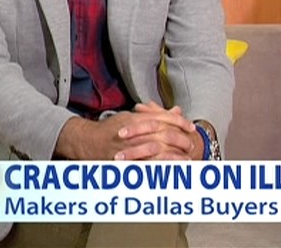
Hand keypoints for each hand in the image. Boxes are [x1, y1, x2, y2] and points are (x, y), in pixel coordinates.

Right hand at [55, 103, 195, 160]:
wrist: (88, 141)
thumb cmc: (112, 128)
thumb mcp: (134, 117)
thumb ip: (156, 114)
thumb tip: (176, 110)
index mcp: (138, 118)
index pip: (164, 118)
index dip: (180, 122)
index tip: (191, 127)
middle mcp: (135, 131)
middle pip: (164, 134)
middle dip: (181, 139)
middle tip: (191, 145)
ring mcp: (130, 146)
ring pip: (157, 151)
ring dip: (174, 155)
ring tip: (186, 159)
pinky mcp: (125, 161)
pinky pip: (146, 166)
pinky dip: (160, 168)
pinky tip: (171, 170)